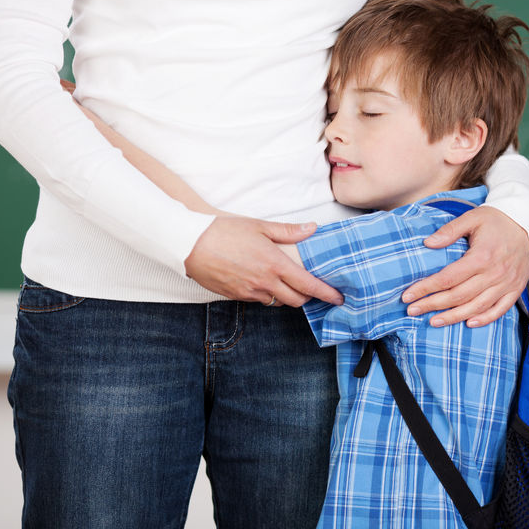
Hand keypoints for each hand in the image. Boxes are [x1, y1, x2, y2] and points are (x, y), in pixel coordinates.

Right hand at [184, 216, 343, 306]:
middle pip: (296, 300)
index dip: (326, 294)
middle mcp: (264, 282)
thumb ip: (288, 231)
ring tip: (284, 282)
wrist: (190, 243)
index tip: (338, 298)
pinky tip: (260, 281)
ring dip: (284, 295)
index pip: (308, 285)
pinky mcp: (235, 296)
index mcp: (274, 264)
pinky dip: (264, 294)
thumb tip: (311, 228)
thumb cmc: (224, 230)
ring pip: (276, 302)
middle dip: (306, 297)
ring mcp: (249, 292)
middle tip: (310, 288)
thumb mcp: (259, 226)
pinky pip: (257, 300)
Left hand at [402, 207, 528, 326]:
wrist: (528, 224)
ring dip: (453, 317)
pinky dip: (484, 319)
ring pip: (476, 307)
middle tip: (412, 310)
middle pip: (458, 296)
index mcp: (481, 256)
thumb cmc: (497, 221)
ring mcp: (506, 284)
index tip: (408, 296)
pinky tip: (468, 323)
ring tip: (433, 321)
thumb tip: (428, 243)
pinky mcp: (515, 289)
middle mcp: (494, 273)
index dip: (426, 288)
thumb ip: (450, 230)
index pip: (447, 278)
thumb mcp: (472, 217)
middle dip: (432, 305)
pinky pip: (499, 310)